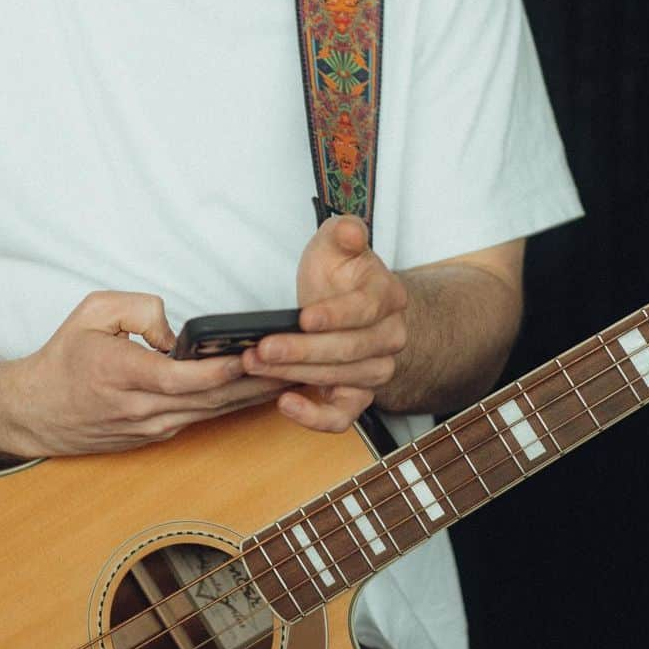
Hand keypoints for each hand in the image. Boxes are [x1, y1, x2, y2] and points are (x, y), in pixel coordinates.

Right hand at [4, 291, 291, 456]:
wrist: (35, 413)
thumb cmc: (63, 358)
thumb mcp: (91, 311)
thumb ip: (138, 309)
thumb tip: (174, 330)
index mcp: (123, 373)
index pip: (185, 378)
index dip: (224, 370)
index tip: (257, 353)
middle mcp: (142, 408)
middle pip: (212, 399)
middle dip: (257, 381)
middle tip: (297, 363)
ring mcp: (151, 427)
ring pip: (213, 413)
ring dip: (254, 396)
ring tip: (293, 375)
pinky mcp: (156, 436)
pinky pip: (203, 419)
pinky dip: (233, 405)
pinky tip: (261, 390)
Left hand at [240, 215, 407, 431]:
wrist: (344, 302)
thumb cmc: (337, 273)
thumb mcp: (334, 244)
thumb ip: (343, 233)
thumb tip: (350, 230)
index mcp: (388, 296)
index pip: (365, 309)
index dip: (335, 315)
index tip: (304, 317)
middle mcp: (390, 336)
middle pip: (349, 350)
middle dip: (301, 350)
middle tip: (262, 347)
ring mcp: (377, 368)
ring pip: (342, 379)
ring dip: (296, 374)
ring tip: (258, 363)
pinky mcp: (358, 395)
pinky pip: (343, 416)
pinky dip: (315, 417)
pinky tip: (286, 401)